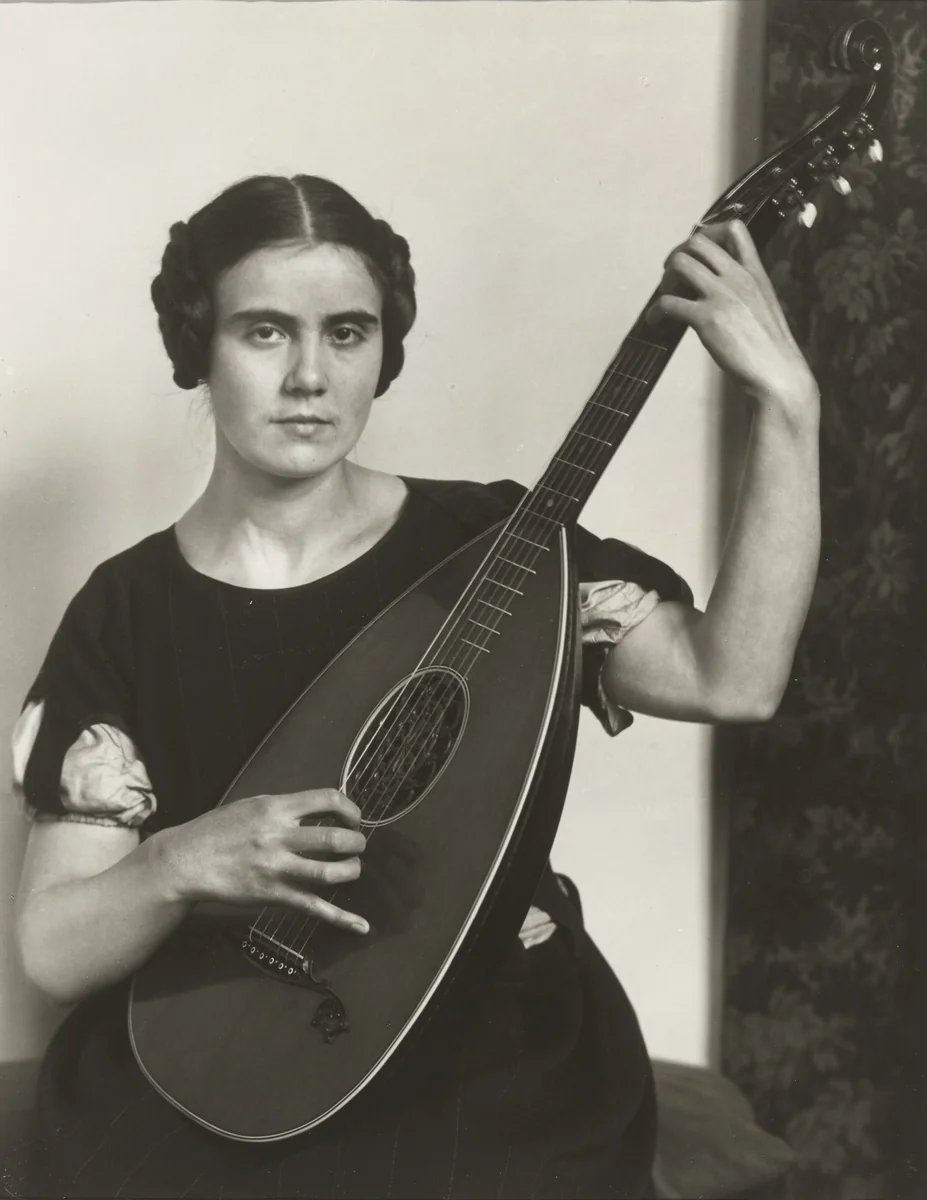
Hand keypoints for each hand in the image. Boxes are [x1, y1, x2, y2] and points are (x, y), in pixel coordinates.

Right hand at [154, 789, 369, 933]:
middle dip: (357, 842)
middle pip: (335, 839)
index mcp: (276, 808)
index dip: (350, 808)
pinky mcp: (273, 895)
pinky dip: (341, 918)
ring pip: (330, 873)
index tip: (352, 818)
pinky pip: (313, 907)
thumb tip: (321, 809)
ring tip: (352, 869)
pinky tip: (360, 926)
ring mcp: (277, 868)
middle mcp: (279, 837)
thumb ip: (286, 807)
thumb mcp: (253, 804)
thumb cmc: (219, 830)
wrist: (186, 860)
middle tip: (356, 845)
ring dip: (352, 871)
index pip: (328, 800)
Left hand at [647, 220, 818, 419]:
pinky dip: (656, 310)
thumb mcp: (763, 303)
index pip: (734, 229)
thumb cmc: (769, 345)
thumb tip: (715, 287)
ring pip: (680, 263)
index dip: (707, 233)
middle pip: (697, 242)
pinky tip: (656, 320)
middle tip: (672, 278)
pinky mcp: (707, 319)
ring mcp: (721, 296)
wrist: (777, 371)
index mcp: (754, 271)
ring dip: (666, 278)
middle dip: (677, 256)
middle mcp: (737, 277)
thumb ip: (743, 288)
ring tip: (666, 296)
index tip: (695, 254)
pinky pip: (668, 302)